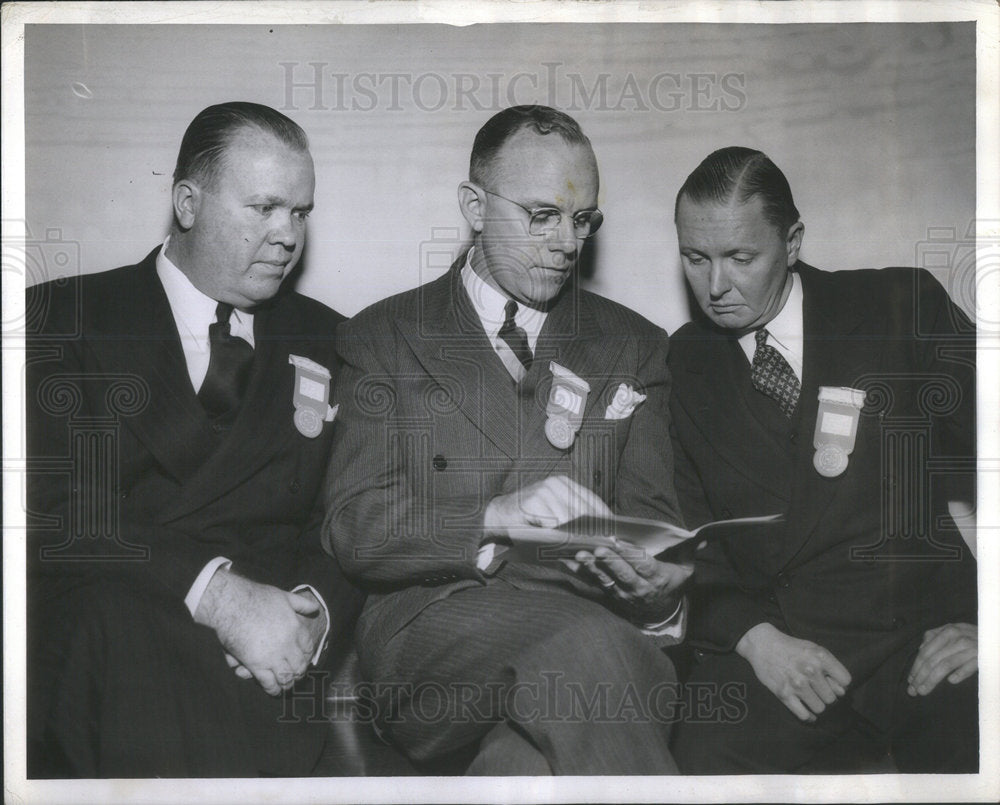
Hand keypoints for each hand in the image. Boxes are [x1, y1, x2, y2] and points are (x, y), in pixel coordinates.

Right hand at [223, 590, 326, 681]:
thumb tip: (315, 609)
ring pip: (286, 677)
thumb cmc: (256, 598)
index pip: (308, 647)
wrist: (232, 604)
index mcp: (296, 628)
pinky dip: (273, 689)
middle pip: (299, 665)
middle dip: (299, 672)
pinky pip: (269, 683)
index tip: (304, 659)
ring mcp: (273, 656)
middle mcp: (288, 644)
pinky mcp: (257, 665)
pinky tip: (274, 691)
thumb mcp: (284, 596)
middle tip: (297, 676)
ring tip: (287, 686)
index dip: (307, 655)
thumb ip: (301, 604)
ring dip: (288, 683)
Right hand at [483, 475, 611, 534]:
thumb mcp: (553, 516)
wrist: (496, 516)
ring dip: (579, 534)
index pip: (592, 500)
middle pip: (584, 509)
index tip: (616, 533)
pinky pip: (553, 521)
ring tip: (589, 548)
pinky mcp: (533, 500)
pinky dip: (560, 535)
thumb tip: (599, 537)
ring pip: (570, 517)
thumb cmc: (529, 520)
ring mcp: (544, 490)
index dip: (605, 517)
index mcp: (564, 484)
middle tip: (605, 545)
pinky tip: (566, 544)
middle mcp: (555, 483)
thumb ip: (573, 522)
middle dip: (594, 529)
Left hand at [574, 540, 692, 622]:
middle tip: (597, 549)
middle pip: (623, 574)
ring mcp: (623, 594)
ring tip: (579, 556)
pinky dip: (581, 574)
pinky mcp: (611, 596)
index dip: (631, 555)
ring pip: (606, 580)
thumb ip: (688, 551)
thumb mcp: (686, 569)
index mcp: (658, 578)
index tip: (619, 543)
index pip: (644, 565)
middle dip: (609, 562)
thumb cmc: (674, 582)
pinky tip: (568, 563)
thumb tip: (700, 537)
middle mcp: (639, 588)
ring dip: (591, 568)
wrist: (663, 611)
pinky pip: (595, 584)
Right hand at [736, 622, 851, 721]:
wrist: (762, 644)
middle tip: (817, 690)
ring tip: (810, 697)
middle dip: (826, 695)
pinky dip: (808, 716)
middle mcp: (810, 670)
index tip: (832, 682)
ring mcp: (797, 684)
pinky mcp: (784, 694)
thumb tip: (841, 692)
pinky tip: (807, 711)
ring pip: (820, 708)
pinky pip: (804, 715)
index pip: (845, 681)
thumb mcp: (813, 649)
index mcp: (820, 657)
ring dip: (816, 705)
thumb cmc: (791, 647)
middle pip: (832, 698)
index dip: (840, 683)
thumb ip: (830, 668)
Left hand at [907, 623, 976, 696]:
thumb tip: (920, 649)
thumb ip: (935, 637)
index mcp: (947, 631)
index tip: (910, 680)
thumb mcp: (953, 631)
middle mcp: (957, 638)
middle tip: (913, 690)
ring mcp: (970, 648)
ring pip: (946, 665)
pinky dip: (959, 673)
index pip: (926, 651)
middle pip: (933, 659)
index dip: (916, 666)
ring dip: (932, 679)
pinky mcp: (983, 657)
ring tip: (923, 690)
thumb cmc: (971, 636)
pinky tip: (951, 681)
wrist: (996, 638)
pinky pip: (969, 666)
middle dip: (920, 676)